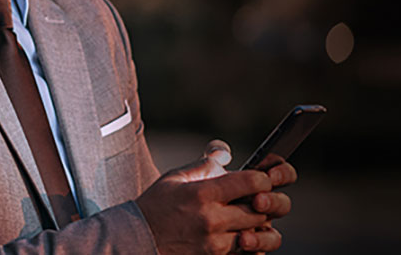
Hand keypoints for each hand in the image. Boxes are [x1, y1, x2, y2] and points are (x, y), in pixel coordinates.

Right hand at [136, 141, 290, 254]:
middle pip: (261, 210)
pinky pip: (246, 253)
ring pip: (256, 233)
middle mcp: (212, 220)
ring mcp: (215, 244)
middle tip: (256, 200)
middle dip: (263, 203)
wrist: (136, 241)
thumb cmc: (155, 207)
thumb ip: (204, 165)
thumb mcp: (175, 178)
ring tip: (246, 219)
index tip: (259, 180)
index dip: (263, 179)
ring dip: (256, 225)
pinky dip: (247, 244)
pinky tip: (238, 235)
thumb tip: (225, 155)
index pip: (253, 182)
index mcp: (203, 194)